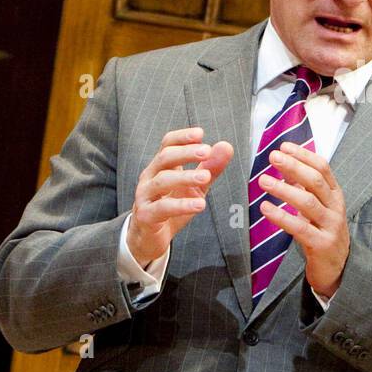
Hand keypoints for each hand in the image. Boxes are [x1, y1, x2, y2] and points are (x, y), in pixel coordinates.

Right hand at [129, 127, 232, 266]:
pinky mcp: (146, 216)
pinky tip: (200, 205)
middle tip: (206, 151)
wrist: (149, 238)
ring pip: (162, 181)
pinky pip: (162, 208)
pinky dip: (182, 205)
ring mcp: (145, 196)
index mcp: (161, 167)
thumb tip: (226, 146)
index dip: (182, 137)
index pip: (167, 144)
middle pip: (164, 158)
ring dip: (185, 177)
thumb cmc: (172, 207)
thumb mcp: (195, 187)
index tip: (200, 134)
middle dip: (185, 152)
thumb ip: (210, 168)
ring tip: (206, 177)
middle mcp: (150, 177)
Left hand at [257, 141, 347, 297]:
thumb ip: (303, 188)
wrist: (337, 269)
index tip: (284, 146)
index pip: (323, 168)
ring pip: (308, 202)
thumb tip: (284, 167)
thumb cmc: (322, 233)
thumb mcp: (316, 208)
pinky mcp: (321, 244)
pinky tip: (265, 208)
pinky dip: (281, 217)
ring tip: (263, 181)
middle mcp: (336, 207)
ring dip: (284, 189)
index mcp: (335, 195)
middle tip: (272, 157)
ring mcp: (330, 226)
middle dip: (294, 166)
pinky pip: (300, 228)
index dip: (304, 155)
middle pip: (316, 181)